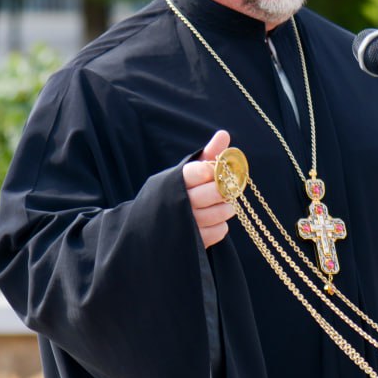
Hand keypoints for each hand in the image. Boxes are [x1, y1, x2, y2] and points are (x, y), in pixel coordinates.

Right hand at [182, 130, 235, 247]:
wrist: (150, 225)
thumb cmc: (180, 192)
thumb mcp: (190, 172)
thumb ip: (209, 154)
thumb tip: (224, 134)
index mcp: (174, 181)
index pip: (192, 173)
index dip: (207, 171)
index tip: (212, 171)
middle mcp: (177, 203)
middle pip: (209, 193)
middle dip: (223, 190)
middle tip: (226, 189)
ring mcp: (184, 225)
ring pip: (217, 214)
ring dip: (226, 208)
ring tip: (224, 204)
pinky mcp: (192, 242)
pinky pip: (218, 232)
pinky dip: (221, 226)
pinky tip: (214, 221)